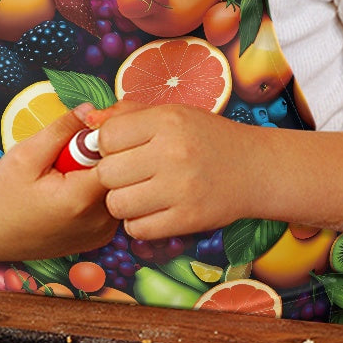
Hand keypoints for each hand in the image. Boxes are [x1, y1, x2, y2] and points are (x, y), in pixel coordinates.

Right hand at [0, 105, 118, 258]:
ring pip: (119, 189)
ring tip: (70, 172)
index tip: (87, 131)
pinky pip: (112, 205)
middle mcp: (99, 222)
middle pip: (122, 175)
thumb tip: (91, 110)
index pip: (118, 158)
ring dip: (102, 175)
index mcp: (80, 200)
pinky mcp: (101, 238)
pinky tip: (74, 189)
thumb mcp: (26, 155)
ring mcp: (102, 234)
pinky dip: (99, 193)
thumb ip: (61, 130)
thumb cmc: (2, 195)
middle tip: (73, 152)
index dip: (107, 139)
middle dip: (104, 155)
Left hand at [90, 101, 256, 239]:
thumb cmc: (207, 138)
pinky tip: (152, 211)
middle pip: (107, 173)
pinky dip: (138, 224)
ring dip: (122, 202)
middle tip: (129, 175)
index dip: (106, 146)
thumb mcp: (172, 114)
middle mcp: (173, 152)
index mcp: (167, 120)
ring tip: (139, 194)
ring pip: (117, 205)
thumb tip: (87, 121)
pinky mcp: (188, 219)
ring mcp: (181, 188)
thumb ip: (127, 114)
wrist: (256, 169)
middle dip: (111, 177)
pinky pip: (137, 229)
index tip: (120, 150)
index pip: (107, 137)